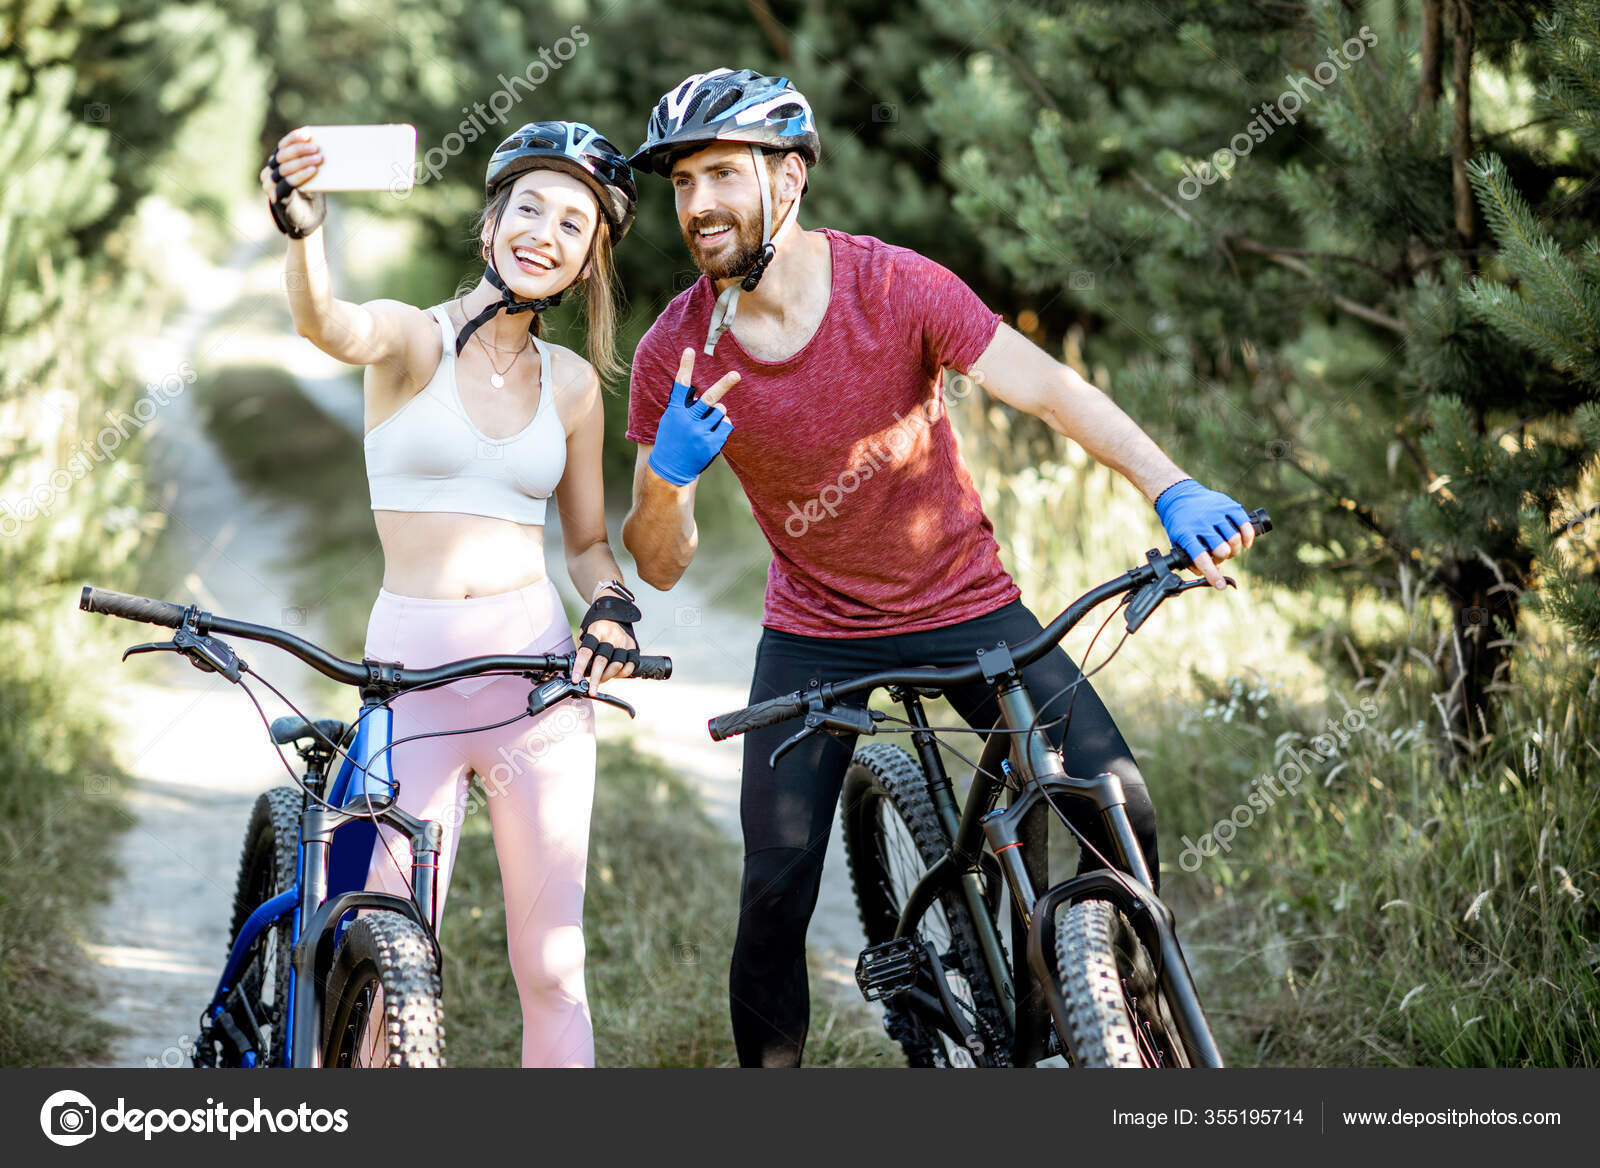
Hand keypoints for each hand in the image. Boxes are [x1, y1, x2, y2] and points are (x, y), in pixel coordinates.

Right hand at [259, 127, 325, 238]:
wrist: (307, 219)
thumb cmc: (310, 193)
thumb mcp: (310, 174)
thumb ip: (310, 161)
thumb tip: (325, 145)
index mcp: (276, 163)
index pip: (282, 146)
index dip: (293, 138)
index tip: (307, 133)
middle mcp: (270, 172)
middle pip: (282, 156)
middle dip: (300, 150)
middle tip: (317, 148)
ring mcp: (270, 185)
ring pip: (284, 168)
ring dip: (302, 161)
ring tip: (318, 159)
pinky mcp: (276, 197)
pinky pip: (287, 183)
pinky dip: (301, 175)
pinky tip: (312, 170)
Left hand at [572, 619, 638, 691]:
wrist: (616, 610)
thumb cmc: (598, 624)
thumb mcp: (586, 631)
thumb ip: (584, 647)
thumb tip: (580, 668)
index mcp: (596, 631)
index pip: (586, 652)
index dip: (580, 667)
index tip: (576, 679)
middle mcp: (611, 636)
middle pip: (602, 661)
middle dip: (595, 678)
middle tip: (591, 689)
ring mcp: (624, 641)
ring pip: (616, 666)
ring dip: (607, 677)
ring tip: (601, 680)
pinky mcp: (633, 646)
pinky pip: (629, 666)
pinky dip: (621, 674)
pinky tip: (614, 675)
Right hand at [646, 348, 740, 485]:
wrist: (669, 470)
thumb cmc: (671, 440)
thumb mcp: (671, 421)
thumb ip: (688, 408)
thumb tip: (718, 402)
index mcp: (675, 411)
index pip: (681, 385)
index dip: (685, 366)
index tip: (689, 349)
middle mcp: (688, 421)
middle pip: (709, 398)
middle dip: (724, 385)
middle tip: (736, 375)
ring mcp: (700, 433)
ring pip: (720, 411)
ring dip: (718, 413)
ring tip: (705, 425)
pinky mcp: (711, 444)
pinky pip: (726, 424)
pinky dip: (722, 425)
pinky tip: (711, 433)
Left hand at [1153, 478, 1254, 588]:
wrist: (1180, 495)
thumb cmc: (1181, 524)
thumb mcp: (1178, 541)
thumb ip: (1190, 559)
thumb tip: (1208, 575)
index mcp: (1186, 533)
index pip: (1201, 557)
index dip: (1212, 573)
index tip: (1220, 585)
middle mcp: (1202, 522)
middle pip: (1222, 549)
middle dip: (1223, 558)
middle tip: (1219, 556)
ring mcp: (1216, 512)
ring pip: (1234, 538)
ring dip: (1235, 550)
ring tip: (1229, 549)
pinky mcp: (1228, 505)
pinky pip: (1244, 523)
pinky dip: (1248, 537)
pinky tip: (1245, 543)